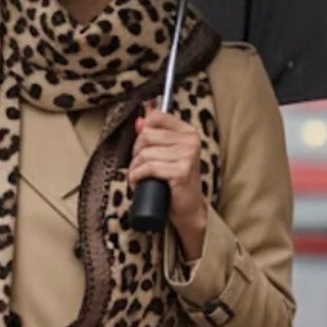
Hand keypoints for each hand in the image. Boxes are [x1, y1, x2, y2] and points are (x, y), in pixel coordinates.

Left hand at [127, 100, 206, 241]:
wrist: (188, 209)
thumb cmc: (174, 181)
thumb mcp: (166, 154)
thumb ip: (155, 133)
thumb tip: (139, 120)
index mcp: (188, 132)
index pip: (157, 117)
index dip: (142, 131)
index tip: (142, 147)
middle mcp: (190, 141)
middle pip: (147, 135)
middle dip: (136, 152)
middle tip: (138, 166)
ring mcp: (187, 156)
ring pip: (145, 153)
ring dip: (135, 167)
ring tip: (138, 177)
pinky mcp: (181, 172)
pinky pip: (148, 167)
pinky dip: (137, 176)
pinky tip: (137, 182)